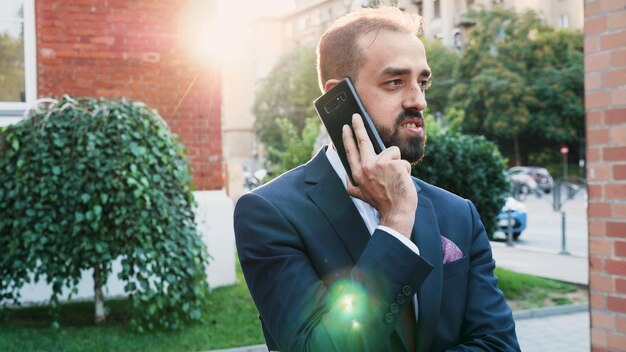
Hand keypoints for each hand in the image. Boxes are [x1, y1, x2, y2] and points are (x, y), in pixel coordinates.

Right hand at [342, 114, 416, 236]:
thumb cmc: (382, 202)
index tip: (344, 128)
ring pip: (392, 153)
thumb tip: (345, 176)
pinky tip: (401, 181)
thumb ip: (352, 185)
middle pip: (363, 141)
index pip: (350, 152)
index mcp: (357, 174)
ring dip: (397, 164)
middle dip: (358, 127)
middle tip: (355, 116)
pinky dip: (405, 170)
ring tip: (395, 179)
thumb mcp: (361, 195)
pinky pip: (402, 161)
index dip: (347, 138)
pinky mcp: (394, 164)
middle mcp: (366, 167)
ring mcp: (380, 165)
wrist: (397, 212)